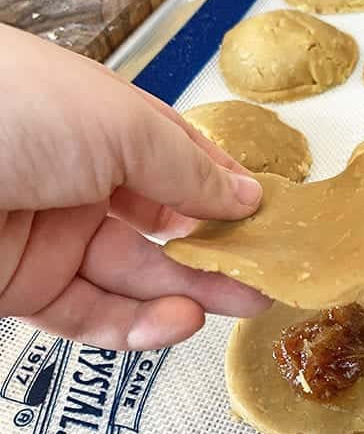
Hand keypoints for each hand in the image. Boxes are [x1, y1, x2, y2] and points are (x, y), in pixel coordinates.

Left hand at [0, 25, 269, 349]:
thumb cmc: (10, 108)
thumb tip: (245, 194)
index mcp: (102, 125)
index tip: (267, 219)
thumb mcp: (121, 125)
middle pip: (163, 226)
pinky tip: (176, 321)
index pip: (177, 162)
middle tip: (267, 275)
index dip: (224, 191)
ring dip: (189, 293)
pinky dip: (136, 324)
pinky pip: (89, 314)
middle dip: (219, 252)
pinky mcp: (20, 287)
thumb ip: (189, 168)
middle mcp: (78, 178)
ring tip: (241, 302)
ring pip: (133, 276)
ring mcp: (49, 235)